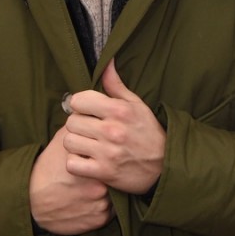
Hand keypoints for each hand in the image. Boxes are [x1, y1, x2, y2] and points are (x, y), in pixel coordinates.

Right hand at [29, 124, 113, 234]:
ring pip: (116, 195)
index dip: (110, 156)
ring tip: (92, 188)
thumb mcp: (61, 143)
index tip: (107, 154)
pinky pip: (110, 211)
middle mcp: (100, 187)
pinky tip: (90, 200)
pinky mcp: (99, 220)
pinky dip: (103, 205)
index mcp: (93, 165)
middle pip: (117, 177)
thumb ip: (80, 128)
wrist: (30, 200)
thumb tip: (94, 114)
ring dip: (108, 191)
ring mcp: (101, 205)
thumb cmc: (46, 169)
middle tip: (99, 173)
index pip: (114, 158)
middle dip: (110, 174)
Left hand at [62, 59, 164, 194]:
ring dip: (75, 144)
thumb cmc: (148, 132)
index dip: (80, 105)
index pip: (78, 100)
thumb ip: (116, 85)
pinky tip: (86, 160)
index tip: (87, 111)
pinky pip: (73, 164)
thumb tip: (107, 63)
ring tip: (86, 145)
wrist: (165, 164)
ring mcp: (107, 152)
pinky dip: (76, 163)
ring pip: (69, 141)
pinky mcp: (104, 172)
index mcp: (119, 110)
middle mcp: (113, 130)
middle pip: (71, 121)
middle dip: (77, 124)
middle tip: (87, 130)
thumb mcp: (136, 105)